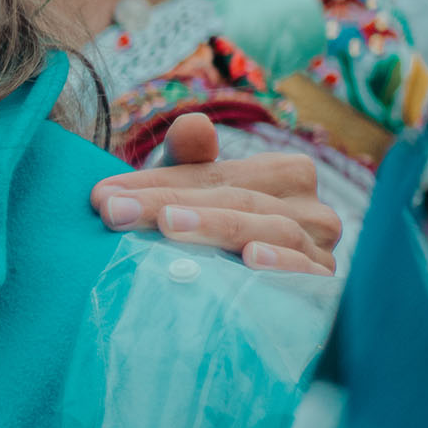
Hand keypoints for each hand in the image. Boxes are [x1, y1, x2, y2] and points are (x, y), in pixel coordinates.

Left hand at [92, 112, 338, 273]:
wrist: (258, 302)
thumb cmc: (218, 237)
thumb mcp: (197, 196)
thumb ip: (190, 159)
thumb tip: (192, 125)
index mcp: (285, 173)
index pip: (214, 174)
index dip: (155, 183)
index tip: (102, 196)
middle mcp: (311, 207)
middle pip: (234, 199)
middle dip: (168, 203)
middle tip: (114, 211)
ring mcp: (321, 246)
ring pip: (268, 228)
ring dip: (216, 226)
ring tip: (169, 224)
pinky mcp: (325, 284)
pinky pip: (305, 269)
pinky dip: (281, 261)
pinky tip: (251, 258)